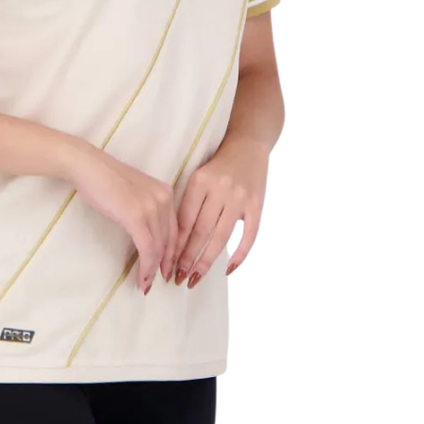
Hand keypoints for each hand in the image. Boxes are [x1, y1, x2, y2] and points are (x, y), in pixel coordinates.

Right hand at [68, 143, 178, 295]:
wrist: (88, 166)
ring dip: (153, 270)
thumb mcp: (135, 193)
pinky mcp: (136, 217)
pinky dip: (146, 268)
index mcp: (165, 192)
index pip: (175, 228)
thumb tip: (146, 233)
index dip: (172, 251)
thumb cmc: (104, 179)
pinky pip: (147, 249)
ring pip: (158, 248)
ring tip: (147, 284)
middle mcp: (164, 199)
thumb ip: (146, 209)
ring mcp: (151, 208)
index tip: (167, 266)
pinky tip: (142, 280)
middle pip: (170, 240)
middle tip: (161, 280)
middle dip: (166, 263)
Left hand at [170, 139, 269, 288]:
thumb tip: (172, 239)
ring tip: (195, 278)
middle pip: (201, 231)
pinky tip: (228, 269)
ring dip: (207, 261)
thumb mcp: (197, 177)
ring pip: (221, 237)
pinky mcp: (257, 205)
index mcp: (200, 181)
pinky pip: (249, 236)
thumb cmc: (216, 166)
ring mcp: (240, 198)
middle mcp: (220, 190)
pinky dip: (239, 255)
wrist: (247, 146)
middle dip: (188, 258)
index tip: (165, 262)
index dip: (175, 243)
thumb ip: (188, 203)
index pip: (184, 219)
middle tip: (178, 278)